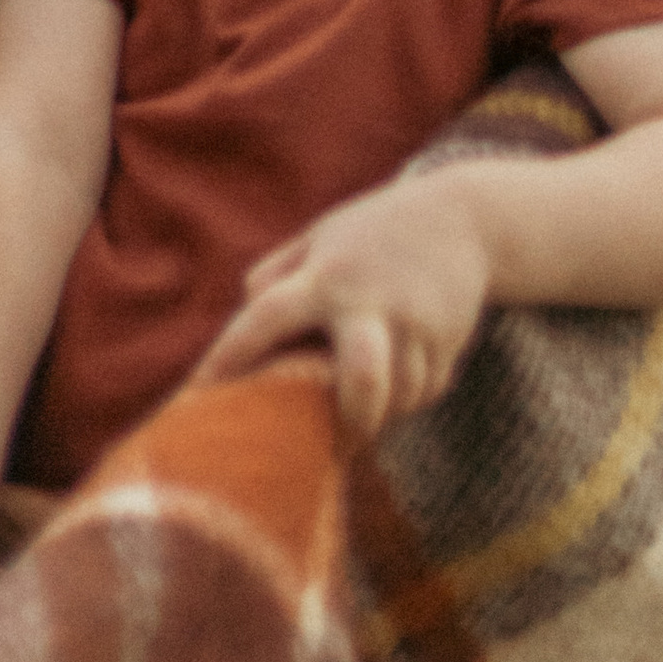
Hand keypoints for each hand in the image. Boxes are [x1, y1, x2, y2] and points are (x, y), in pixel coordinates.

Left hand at [191, 177, 490, 443]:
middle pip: (362, 378)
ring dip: (378, 413)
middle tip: (331, 444)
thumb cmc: (371, 234)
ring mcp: (416, 323)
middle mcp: (371, 300)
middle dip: (349, 420)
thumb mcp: (320, 239)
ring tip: (360, 410)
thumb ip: (276, 278)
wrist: (462, 217)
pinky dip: (407, 397)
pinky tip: (398, 379)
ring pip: (397, 397)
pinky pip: (423, 392)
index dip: (231, 355)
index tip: (200, 393)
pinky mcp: (448, 340)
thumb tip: (244, 330)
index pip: (268, 316)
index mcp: (326, 274)